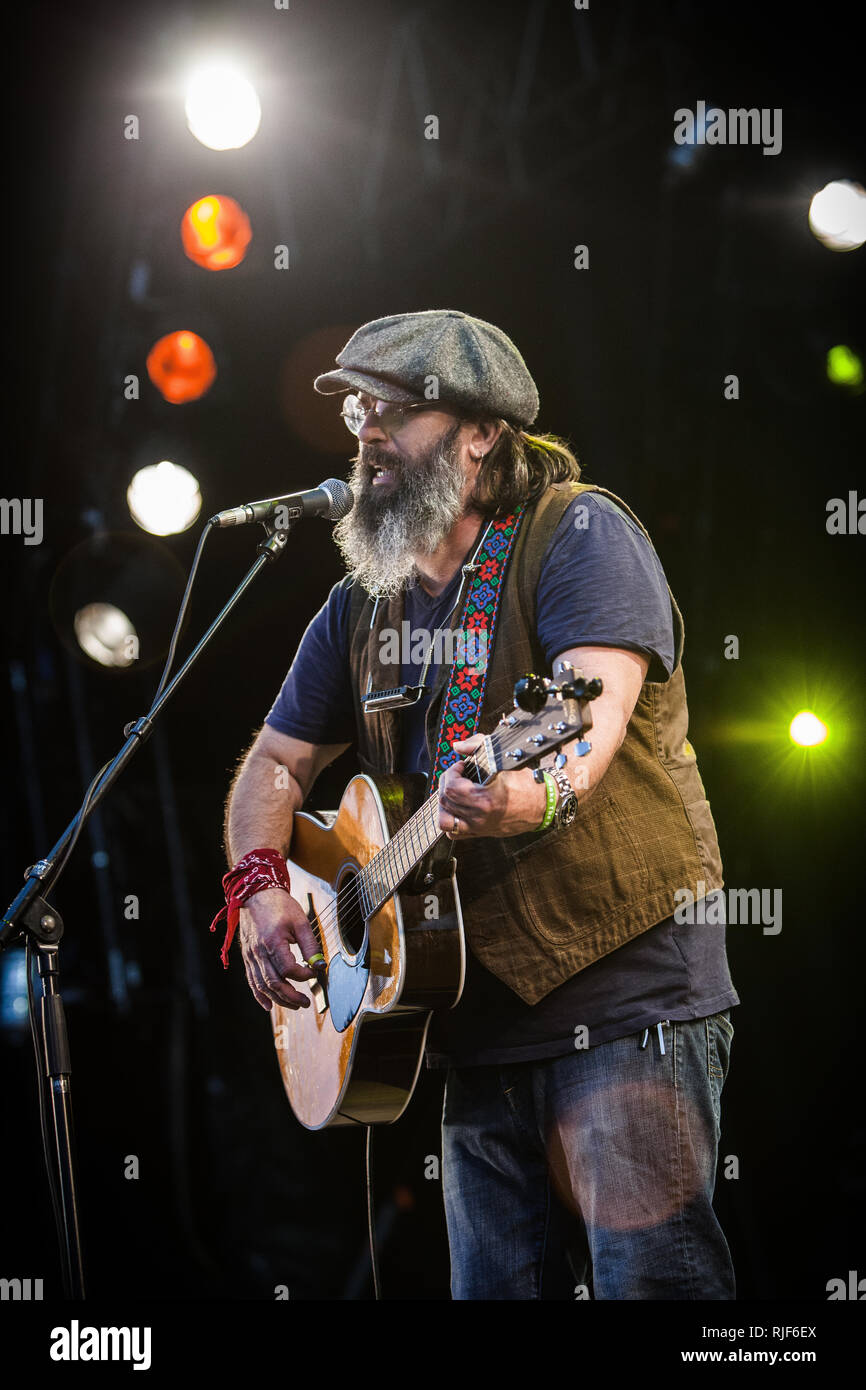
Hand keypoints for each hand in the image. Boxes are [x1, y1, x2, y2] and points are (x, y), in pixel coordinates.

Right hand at [238, 886, 321, 1011]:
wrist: (256, 893)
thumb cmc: (279, 905)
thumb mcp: (300, 921)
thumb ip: (311, 945)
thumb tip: (320, 965)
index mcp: (273, 942)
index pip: (289, 969)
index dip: (304, 975)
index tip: (314, 973)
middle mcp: (259, 952)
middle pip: (274, 983)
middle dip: (291, 997)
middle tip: (305, 1003)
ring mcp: (250, 956)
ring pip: (262, 986)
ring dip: (278, 999)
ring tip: (293, 1005)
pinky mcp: (247, 957)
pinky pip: (251, 981)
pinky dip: (259, 995)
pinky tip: (268, 1005)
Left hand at [436, 736, 547, 839]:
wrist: (544, 804)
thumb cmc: (528, 783)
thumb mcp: (504, 759)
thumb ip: (477, 746)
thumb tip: (458, 746)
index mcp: (485, 800)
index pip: (451, 788)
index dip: (451, 772)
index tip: (461, 766)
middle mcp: (480, 817)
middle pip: (445, 801)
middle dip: (446, 783)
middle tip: (457, 775)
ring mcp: (480, 827)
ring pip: (445, 820)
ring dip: (444, 804)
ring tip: (453, 793)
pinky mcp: (482, 833)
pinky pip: (455, 833)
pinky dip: (450, 820)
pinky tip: (457, 808)